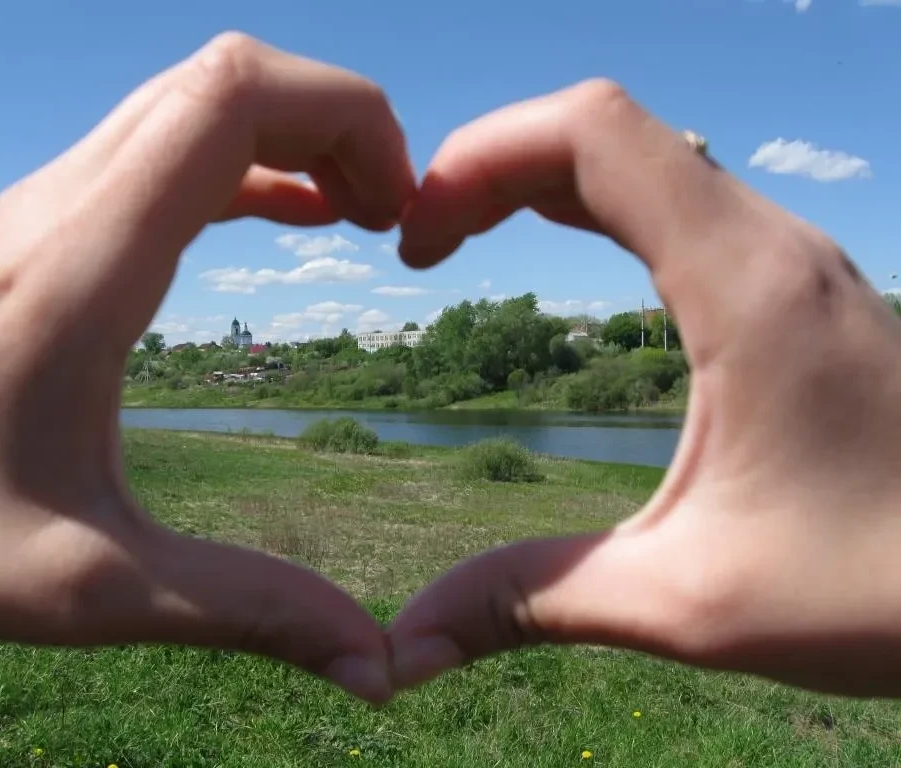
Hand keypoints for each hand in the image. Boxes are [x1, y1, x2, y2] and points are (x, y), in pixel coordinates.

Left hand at [0, 33, 414, 703]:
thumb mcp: (89, 589)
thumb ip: (246, 611)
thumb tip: (377, 664)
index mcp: (84, 267)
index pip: (232, 96)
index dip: (345, 117)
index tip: (400, 213)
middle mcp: (63, 207)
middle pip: (227, 77)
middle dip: (337, 121)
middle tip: (393, 220)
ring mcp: (47, 207)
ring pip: (196, 102)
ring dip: (295, 136)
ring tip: (360, 217)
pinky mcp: (44, 229)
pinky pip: (168, 151)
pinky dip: (251, 164)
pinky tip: (295, 215)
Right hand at [389, 80, 900, 697]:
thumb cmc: (881, 589)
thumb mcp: (687, 601)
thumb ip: (534, 600)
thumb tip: (407, 643)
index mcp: (745, 285)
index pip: (592, 133)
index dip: (480, 160)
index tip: (416, 246)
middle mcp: (772, 247)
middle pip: (605, 131)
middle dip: (491, 167)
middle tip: (421, 246)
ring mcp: (790, 261)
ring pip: (643, 158)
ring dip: (539, 179)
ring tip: (462, 240)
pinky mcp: (796, 289)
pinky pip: (676, 201)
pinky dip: (593, 203)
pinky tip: (561, 254)